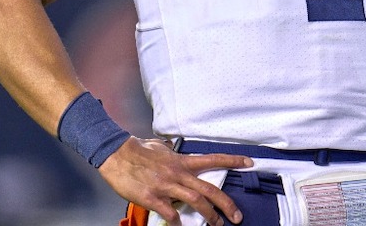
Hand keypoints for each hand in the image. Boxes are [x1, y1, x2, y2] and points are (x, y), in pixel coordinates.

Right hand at [97, 138, 252, 225]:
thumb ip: (170, 151)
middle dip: (227, 204)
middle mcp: (179, 174)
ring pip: (196, 201)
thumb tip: (171, 149)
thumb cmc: (137, 149)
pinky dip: (178, 222)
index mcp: (182, 161)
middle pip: (210, 189)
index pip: (214, 159)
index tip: (249, 163)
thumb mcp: (160, 147)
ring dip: (210, 215)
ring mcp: (167, 186)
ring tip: (217, 223)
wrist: (116, 154)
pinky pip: (170, 213)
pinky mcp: (153, 198)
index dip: (233, 161)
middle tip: (237, 216)